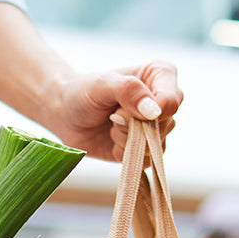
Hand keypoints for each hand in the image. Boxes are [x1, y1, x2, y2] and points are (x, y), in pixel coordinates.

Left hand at [47, 61, 182, 161]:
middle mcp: (163, 101)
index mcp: (160, 75)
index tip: (122, 110)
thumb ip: (129, 91)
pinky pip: (145, 161)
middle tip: (113, 116)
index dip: (152, 112)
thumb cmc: (84, 92)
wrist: (66, 116)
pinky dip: (125, 154)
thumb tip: (154, 111)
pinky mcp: (144, 149)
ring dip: (127, 140)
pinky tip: (112, 140)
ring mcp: (155, 127)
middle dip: (133, 127)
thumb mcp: (102, 84)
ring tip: (111, 126)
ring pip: (156, 146)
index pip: (172, 100)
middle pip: (166, 126)